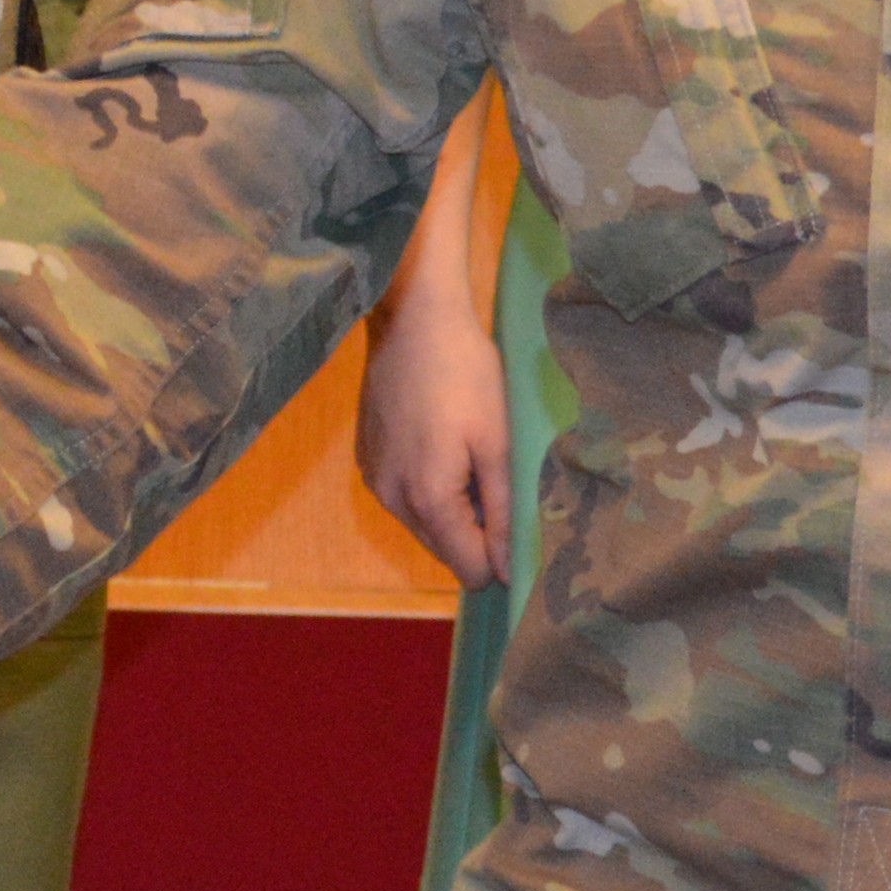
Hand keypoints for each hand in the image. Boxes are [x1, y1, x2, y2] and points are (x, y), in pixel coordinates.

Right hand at [359, 229, 512, 588]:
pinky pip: (404, 497)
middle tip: (502, 486)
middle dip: (475, 534)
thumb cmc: (466, 374)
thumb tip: (510, 571)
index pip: (468, 567)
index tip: (523, 530)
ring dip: (452, 511)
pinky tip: (444, 447)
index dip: (501, 559)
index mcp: (428, 499)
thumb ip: (503, 512)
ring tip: (474, 461)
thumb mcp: (497, 443)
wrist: (413, 319)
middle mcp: (391, 500)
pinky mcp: (367, 459)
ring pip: (423, 524)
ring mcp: (374, 479)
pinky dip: (428, 489)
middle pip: (443, 550)